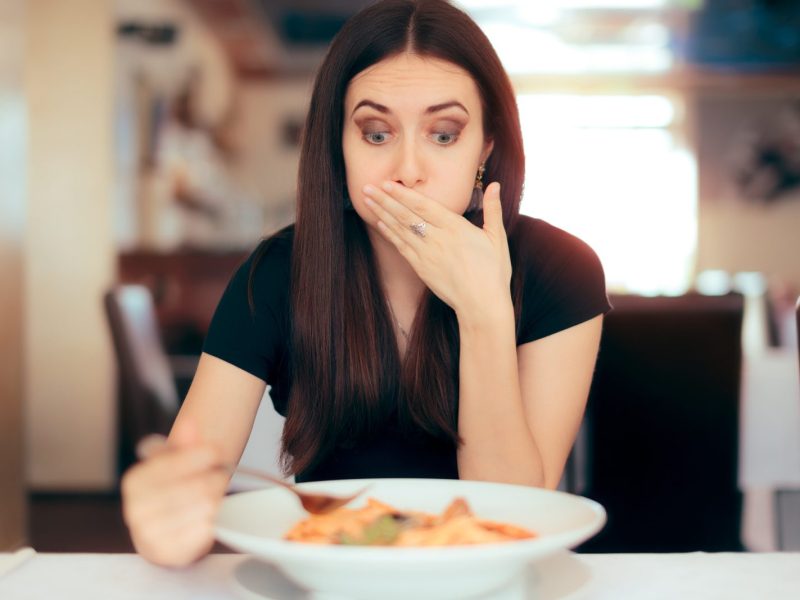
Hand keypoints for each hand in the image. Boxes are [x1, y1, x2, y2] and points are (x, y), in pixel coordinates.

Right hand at [121, 418, 228, 566]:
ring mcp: (148, 535)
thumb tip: (191, 422)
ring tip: (217, 495)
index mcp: (134, 482)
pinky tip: (209, 516)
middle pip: (193, 486)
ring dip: (216, 498)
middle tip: (221, 476)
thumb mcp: (174, 464)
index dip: (200, 455)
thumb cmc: (170, 493)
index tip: (217, 451)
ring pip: (202, 507)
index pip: (171, 463)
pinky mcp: (166, 553)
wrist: (162, 534)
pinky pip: (202, 531)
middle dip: (214, 478)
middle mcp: (135, 509)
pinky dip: (211, 521)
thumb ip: (184, 443)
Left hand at [363, 181, 511, 316]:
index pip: (423, 205)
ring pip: (400, 229)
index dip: (403, 194)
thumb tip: (495, 185)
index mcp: (455, 227)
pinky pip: (402, 247)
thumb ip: (493, 209)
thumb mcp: (497, 237)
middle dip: (385, 199)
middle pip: (406, 215)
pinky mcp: (422, 268)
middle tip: (367, 187)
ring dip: (382, 213)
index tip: (387, 183)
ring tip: (366, 200)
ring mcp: (427, 254)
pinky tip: (380, 223)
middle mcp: (437, 238)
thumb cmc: (493, 272)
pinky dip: (390, 234)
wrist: (481, 304)